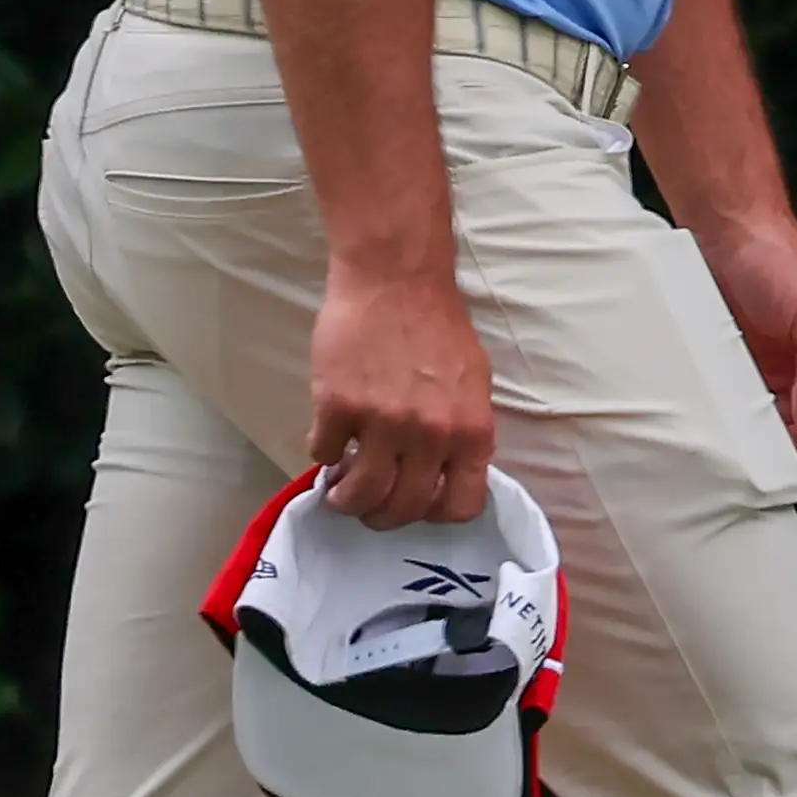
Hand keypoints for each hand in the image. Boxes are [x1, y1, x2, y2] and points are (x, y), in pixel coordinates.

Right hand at [310, 261, 495, 528]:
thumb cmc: (438, 328)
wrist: (397, 281)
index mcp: (472, 430)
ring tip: (339, 488)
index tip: (416, 504)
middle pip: (403, 508)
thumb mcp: (472, 384)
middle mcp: (432, 434)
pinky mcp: (339, 407)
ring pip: (359, 495)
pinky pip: (324, 454)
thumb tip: (442, 474)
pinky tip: (330, 438)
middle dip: (382, 515)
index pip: (460, 505)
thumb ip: (461, 431)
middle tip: (368, 505)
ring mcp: (384, 423)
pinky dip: (324, 453)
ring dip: (346, 498)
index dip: (434, 513)